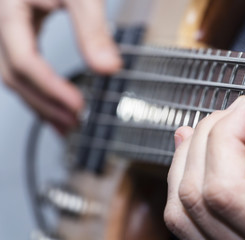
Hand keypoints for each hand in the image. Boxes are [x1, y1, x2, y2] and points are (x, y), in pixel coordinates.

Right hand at [0, 0, 120, 133]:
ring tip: (65, 123)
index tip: (78, 107)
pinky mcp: (16, 31)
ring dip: (39, 102)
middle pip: (14, 75)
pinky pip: (19, 66)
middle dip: (44, 104)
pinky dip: (37, 88)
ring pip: (12, 75)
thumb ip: (92, 30)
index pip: (24, 61)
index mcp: (8, 11)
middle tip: (73, 124)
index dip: (51, 88)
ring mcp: (4, 29)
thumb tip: (109, 69)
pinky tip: (54, 101)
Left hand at [165, 95, 244, 239]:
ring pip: (182, 209)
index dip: (226, 138)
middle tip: (235, 112)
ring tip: (207, 126)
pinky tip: (187, 150)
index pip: (228, 191)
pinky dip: (177, 178)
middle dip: (209, 137)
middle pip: (200, 193)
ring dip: (186, 156)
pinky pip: (182, 221)